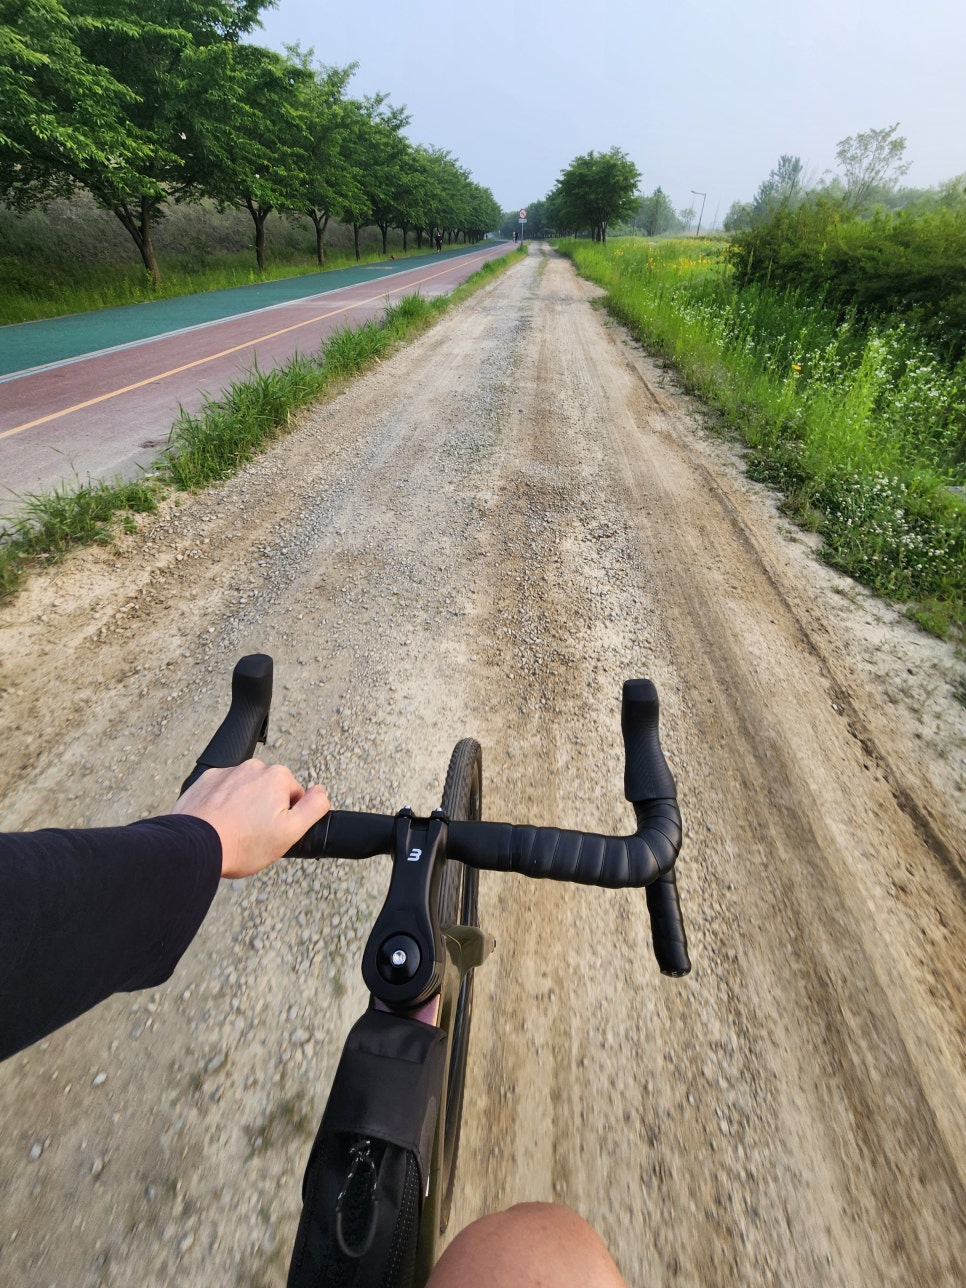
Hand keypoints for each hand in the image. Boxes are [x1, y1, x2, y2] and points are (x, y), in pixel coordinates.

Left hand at [172, 760, 330, 878]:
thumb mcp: (291, 832)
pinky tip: (217, 825)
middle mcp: (252, 767)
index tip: (271, 833)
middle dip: (264, 810)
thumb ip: (313, 808)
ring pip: (244, 791)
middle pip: (268, 791)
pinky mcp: (204, 782)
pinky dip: (221, 806)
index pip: (293, 796)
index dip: (286, 818)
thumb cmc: (243, 842)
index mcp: (277, 776)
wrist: (195, 846)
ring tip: (233, 832)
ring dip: (242, 807)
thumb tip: (322, 791)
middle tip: (253, 835)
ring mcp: (226, 773)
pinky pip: (221, 792)